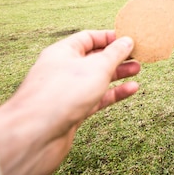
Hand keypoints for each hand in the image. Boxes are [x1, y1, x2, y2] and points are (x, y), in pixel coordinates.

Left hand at [0, 30, 139, 174]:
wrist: (35, 136)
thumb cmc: (62, 95)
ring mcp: (66, 92)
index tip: (130, 39)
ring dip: (117, 75)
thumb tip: (127, 41)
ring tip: (137, 71)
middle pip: (93, 58)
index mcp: (62, 52)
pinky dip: (113, 94)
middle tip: (138, 56)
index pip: (88, 38)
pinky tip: (131, 91)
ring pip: (96, 79)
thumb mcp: (96, 68)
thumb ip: (114, 54)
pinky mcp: (71, 112)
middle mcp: (62, 70)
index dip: (110, 37)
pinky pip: (96, 98)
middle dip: (116, 57)